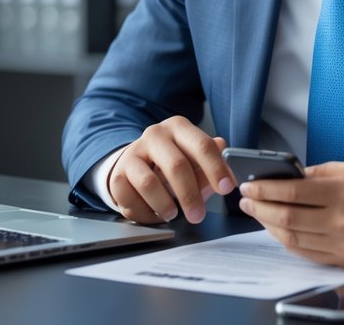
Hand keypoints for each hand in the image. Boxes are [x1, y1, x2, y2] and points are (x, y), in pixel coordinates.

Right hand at [107, 116, 235, 224]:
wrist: (135, 165)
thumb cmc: (171, 162)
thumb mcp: (194, 158)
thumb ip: (210, 160)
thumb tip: (223, 150)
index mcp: (178, 127)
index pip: (202, 145)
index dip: (216, 168)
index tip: (226, 189)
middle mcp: (154, 135)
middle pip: (177, 166)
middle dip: (190, 195)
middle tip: (198, 216)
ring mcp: (133, 153)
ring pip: (150, 184)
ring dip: (164, 205)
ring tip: (172, 214)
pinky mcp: (117, 174)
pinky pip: (131, 198)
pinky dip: (145, 212)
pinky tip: (153, 212)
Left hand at [237, 161, 343, 267]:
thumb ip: (322, 172)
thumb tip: (290, 175)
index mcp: (343, 194)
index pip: (293, 192)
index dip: (266, 188)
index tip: (250, 184)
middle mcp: (340, 221)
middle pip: (287, 217)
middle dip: (260, 207)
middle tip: (245, 198)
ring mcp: (341, 244)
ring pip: (292, 238)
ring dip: (268, 225)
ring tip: (256, 212)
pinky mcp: (343, 261)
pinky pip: (305, 253)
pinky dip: (286, 241)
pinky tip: (276, 229)